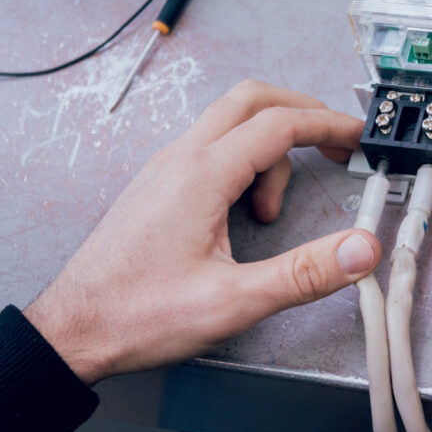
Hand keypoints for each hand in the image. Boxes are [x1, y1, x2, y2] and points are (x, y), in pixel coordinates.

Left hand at [24, 80, 380, 384]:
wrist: (72, 331)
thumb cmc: (136, 314)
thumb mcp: (233, 301)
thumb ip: (304, 273)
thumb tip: (358, 249)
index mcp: (201, 175)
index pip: (279, 124)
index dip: (328, 124)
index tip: (358, 135)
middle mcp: (181, 160)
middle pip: (252, 100)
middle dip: (301, 113)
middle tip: (333, 141)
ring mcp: (166, 169)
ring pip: (231, 123)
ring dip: (270, 150)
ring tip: (272, 211)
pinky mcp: (160, 186)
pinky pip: (212, 149)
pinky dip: (244, 164)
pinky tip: (244, 214)